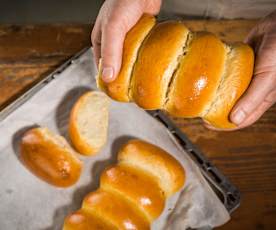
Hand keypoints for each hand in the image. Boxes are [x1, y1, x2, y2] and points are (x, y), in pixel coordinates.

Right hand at [92, 0, 160, 82]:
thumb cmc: (123, 1)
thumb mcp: (113, 29)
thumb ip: (111, 52)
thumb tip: (108, 77)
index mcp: (101, 40)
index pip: (102, 65)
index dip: (107, 79)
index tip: (115, 92)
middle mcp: (114, 41)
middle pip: (117, 64)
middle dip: (123, 76)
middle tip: (131, 89)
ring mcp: (128, 39)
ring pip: (131, 59)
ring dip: (135, 68)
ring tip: (141, 81)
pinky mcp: (141, 36)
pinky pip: (142, 52)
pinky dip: (145, 59)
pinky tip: (150, 67)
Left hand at [206, 10, 275, 130]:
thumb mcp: (267, 78)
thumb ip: (252, 99)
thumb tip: (235, 120)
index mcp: (262, 97)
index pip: (244, 118)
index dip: (226, 125)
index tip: (207, 125)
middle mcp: (252, 88)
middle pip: (233, 105)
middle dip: (216, 111)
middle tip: (199, 111)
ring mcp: (245, 75)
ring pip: (227, 90)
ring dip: (215, 94)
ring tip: (198, 97)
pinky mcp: (239, 62)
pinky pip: (225, 73)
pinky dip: (216, 76)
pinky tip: (205, 78)